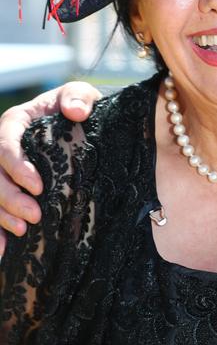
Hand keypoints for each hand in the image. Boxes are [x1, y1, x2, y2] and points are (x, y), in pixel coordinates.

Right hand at [0, 82, 101, 253]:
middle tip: (34, 216)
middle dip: (10, 198)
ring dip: (1, 215)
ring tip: (23, 231)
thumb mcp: (81, 94)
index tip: (38, 186)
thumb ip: (78, 97)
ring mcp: (4, 169)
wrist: (81, 121)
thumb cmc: (78, 106)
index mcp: (16, 122)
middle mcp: (3, 147)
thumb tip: (74, 111)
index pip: (5, 145)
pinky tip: (3, 251)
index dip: (16, 167)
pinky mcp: (10, 187)